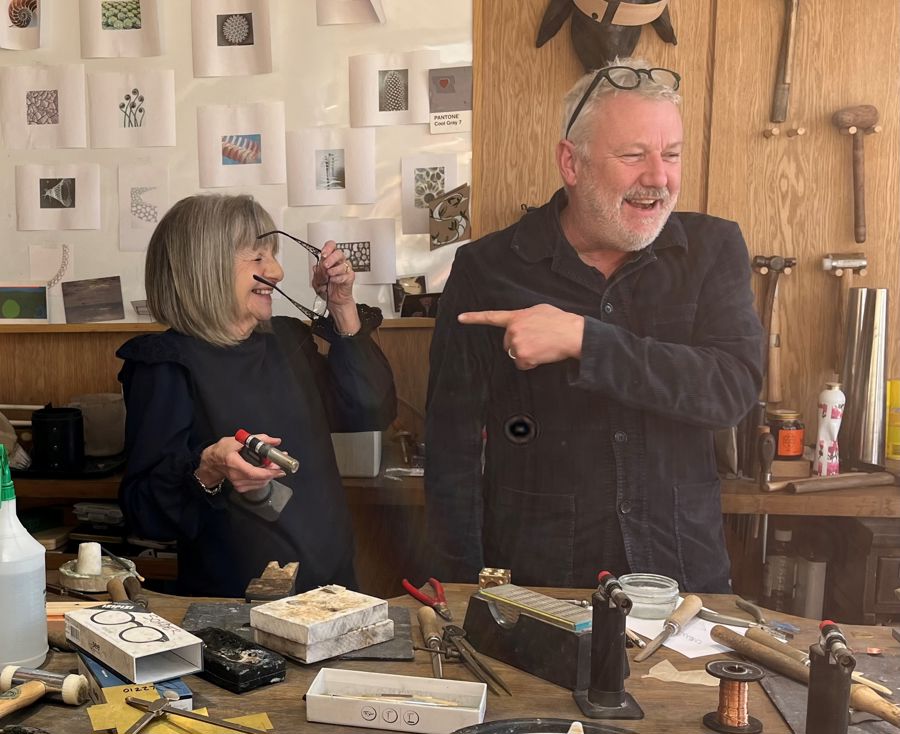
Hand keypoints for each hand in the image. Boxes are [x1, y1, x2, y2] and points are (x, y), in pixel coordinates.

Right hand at [197, 433, 285, 493]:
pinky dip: (264, 478)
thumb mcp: (239, 440)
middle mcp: (235, 476)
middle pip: (259, 479)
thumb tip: (276, 441)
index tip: (279, 468)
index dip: (268, 472)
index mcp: (233, 463)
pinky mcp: (240, 488)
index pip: (253, 472)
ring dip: (270, 475)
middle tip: (280, 463)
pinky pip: (257, 485)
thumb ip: (259, 439)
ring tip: (274, 465)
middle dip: (273, 471)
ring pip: (260, 483)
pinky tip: (265, 471)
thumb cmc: (223, 449)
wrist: (213, 462)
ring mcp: (237, 484)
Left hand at [312, 240, 354, 309]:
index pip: (331, 246)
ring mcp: (345, 269)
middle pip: (339, 253)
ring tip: (329, 275)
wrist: (334, 301)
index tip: (323, 254)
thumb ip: (317, 274)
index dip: (328, 248)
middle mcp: (338, 262)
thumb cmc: (326, 288)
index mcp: (329, 259)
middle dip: (331, 258)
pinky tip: (333, 280)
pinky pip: (346, 275)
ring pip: (344, 263)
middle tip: (326, 265)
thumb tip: (319, 267)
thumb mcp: (316, 281)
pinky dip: (338, 278)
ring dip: (334, 269)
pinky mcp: (350, 277)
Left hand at [458, 304, 584, 369]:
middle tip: (537, 340)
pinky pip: (522, 364)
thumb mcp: (540, 310)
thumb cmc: (560, 322)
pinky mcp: (522, 356)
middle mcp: (512, 330)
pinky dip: (531, 363)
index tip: (460, 318)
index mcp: (516, 317)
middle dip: (519, 344)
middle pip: (507, 344)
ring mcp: (516, 343)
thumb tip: (523, 323)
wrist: (572, 333)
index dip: (474, 318)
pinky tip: (542, 354)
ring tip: (542, 346)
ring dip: (526, 354)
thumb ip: (525, 316)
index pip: (492, 317)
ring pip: (515, 355)